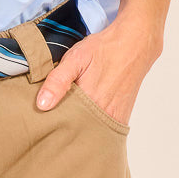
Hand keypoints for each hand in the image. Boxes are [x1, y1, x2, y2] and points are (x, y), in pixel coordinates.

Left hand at [35, 14, 163, 125]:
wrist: (136, 43)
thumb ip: (58, 80)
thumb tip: (42, 105)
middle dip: (65, 130)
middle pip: (77, 133)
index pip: (64, 125)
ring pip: (90, 134)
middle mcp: (104, 116)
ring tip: (70, 122)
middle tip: (55, 122)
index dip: (53, 124)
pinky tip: (85, 121)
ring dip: (79, 131)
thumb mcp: (76, 59)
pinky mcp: (121, 118)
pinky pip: (103, 132)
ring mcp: (114, 119)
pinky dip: (93, 129)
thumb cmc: (105, 49)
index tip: (44, 121)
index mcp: (90, 103)